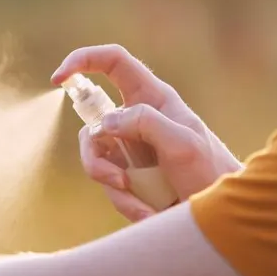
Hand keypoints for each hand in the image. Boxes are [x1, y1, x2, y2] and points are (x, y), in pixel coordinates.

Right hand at [51, 44, 242, 220]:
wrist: (218, 215)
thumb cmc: (210, 172)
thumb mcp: (183, 144)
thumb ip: (146, 123)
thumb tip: (106, 122)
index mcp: (153, 98)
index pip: (113, 62)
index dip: (83, 60)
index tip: (59, 78)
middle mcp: (137, 118)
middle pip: (92, 123)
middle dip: (95, 157)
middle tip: (117, 179)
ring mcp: (129, 147)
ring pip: (94, 156)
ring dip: (111, 184)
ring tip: (141, 204)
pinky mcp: (127, 172)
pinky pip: (106, 182)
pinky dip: (124, 201)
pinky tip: (149, 211)